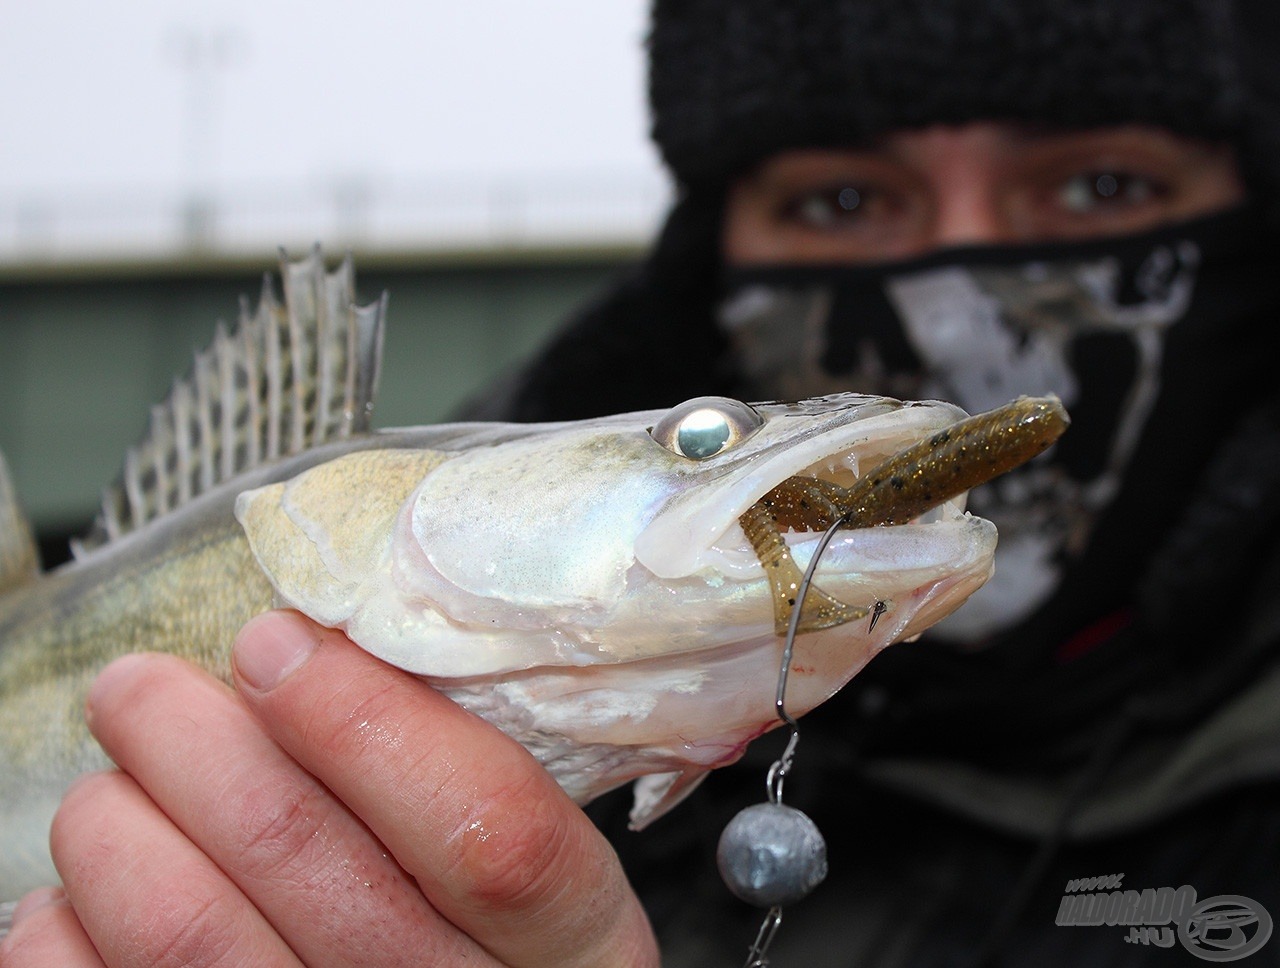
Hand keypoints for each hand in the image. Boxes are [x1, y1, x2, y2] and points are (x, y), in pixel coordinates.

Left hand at [0, 610, 657, 966]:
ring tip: (111, 781)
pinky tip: (89, 891)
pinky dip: (67, 933)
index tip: (276, 642)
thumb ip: (464, 774)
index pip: (491, 834)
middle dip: (195, 744)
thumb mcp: (539, 865)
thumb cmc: (489, 940)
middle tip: (138, 685)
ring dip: (117, 826)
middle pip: (308, 862)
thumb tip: (307, 649)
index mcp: (574, 948)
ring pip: (190, 935)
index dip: (369, 724)